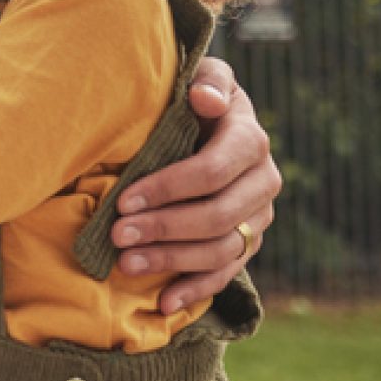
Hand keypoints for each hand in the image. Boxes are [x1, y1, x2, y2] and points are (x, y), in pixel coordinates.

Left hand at [111, 57, 281, 313]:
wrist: (209, 122)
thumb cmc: (192, 97)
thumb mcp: (200, 78)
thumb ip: (206, 82)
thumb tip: (203, 98)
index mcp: (250, 140)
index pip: (212, 171)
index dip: (168, 188)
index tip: (124, 200)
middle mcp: (263, 182)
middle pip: (216, 216)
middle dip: (163, 228)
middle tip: (117, 236)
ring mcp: (257, 216)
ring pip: (221, 249)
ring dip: (172, 260)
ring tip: (126, 263)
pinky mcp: (247, 241)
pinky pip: (227, 273)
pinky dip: (196, 290)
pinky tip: (163, 302)